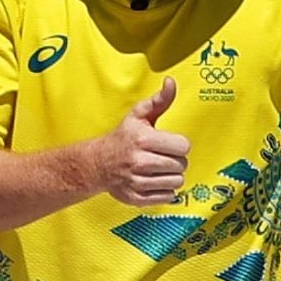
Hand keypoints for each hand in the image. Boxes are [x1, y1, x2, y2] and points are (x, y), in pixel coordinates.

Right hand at [88, 77, 188, 206]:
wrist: (97, 163)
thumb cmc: (123, 137)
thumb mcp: (139, 115)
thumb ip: (160, 100)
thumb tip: (171, 83)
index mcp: (143, 139)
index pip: (183, 147)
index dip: (179, 145)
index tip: (169, 144)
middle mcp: (140, 161)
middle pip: (181, 165)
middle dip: (176, 161)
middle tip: (162, 156)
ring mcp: (138, 181)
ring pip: (177, 182)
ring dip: (172, 176)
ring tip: (158, 169)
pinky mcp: (137, 198)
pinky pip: (168, 197)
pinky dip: (165, 191)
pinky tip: (154, 181)